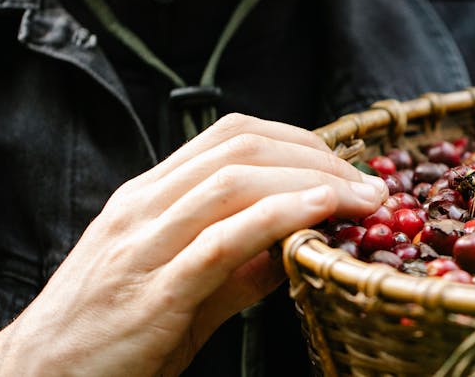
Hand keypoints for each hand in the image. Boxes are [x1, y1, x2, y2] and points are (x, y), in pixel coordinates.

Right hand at [0, 113, 384, 374]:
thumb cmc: (104, 337)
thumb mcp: (174, 288)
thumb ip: (234, 264)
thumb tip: (296, 241)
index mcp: (145, 198)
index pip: (229, 136)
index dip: (298, 140)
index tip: (346, 166)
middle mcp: (141, 209)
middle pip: (241, 148)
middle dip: (317, 157)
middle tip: (370, 185)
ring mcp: (141, 248)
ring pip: (234, 182)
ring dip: (312, 181)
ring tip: (362, 199)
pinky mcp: (151, 295)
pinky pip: (221, 241)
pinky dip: (278, 217)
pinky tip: (319, 214)